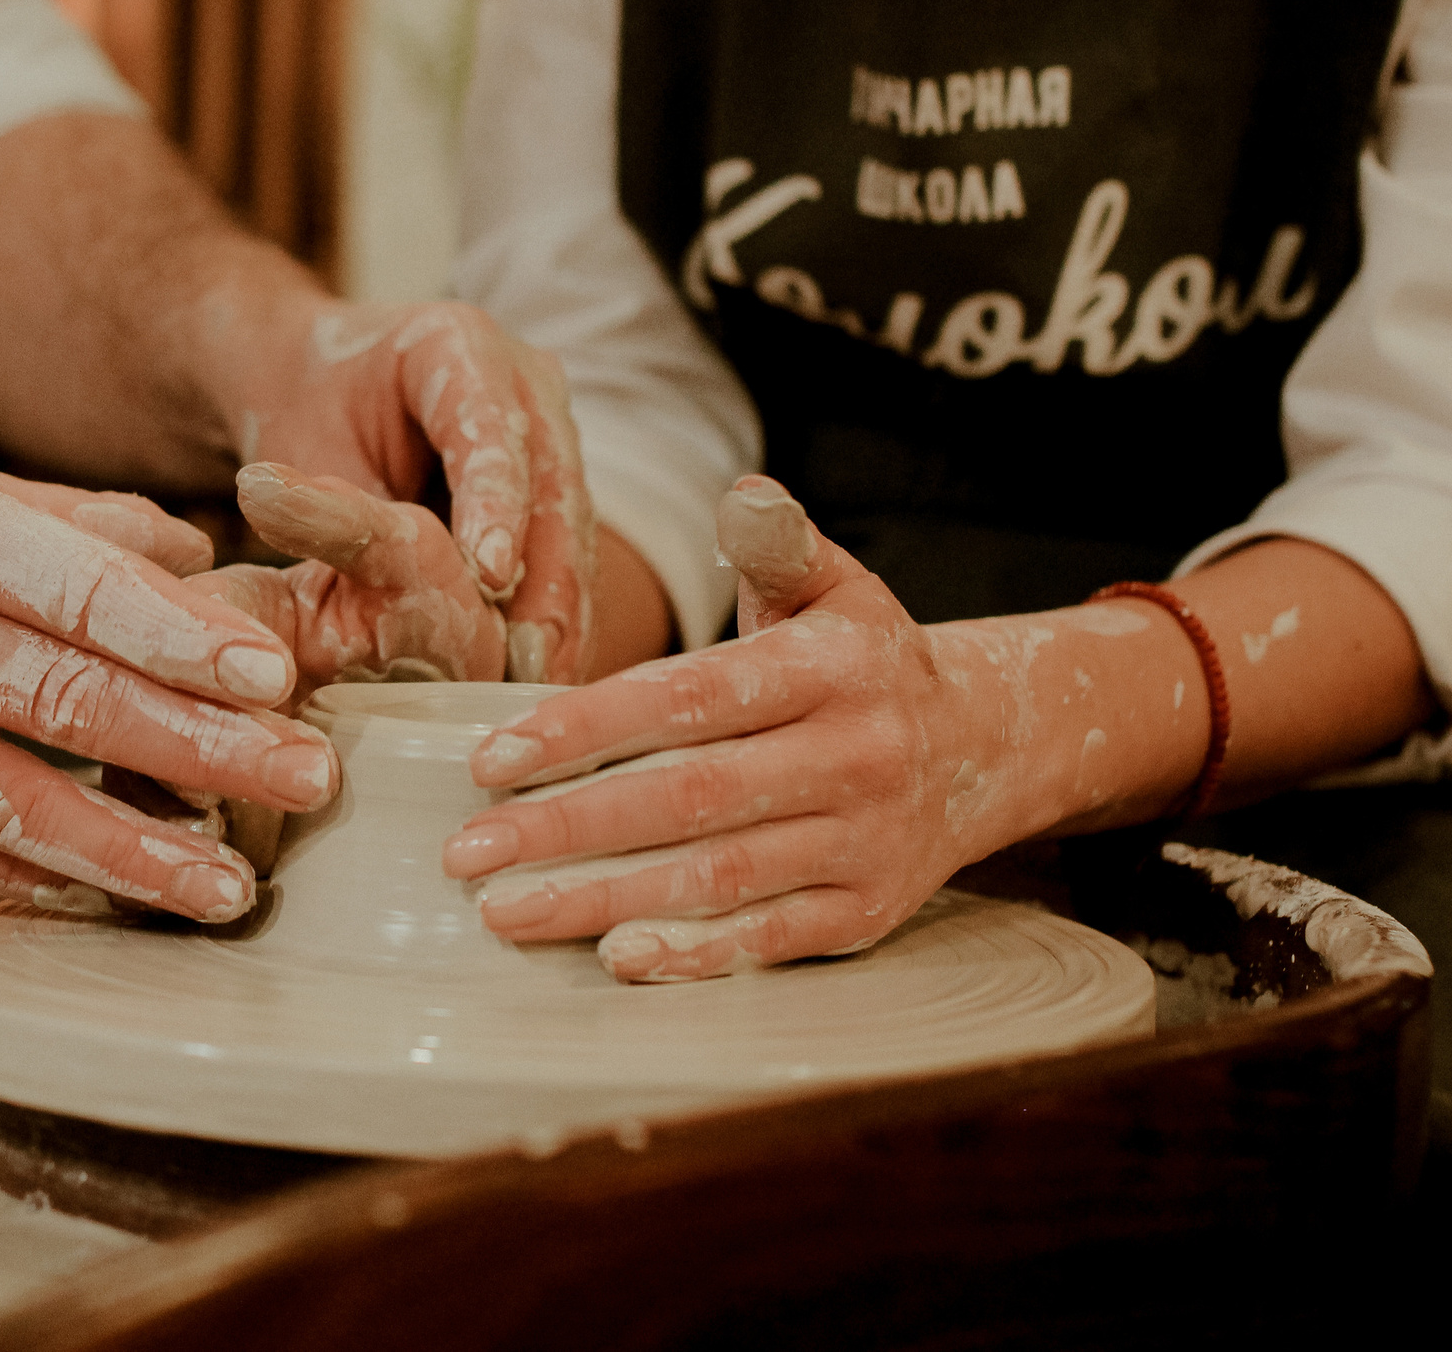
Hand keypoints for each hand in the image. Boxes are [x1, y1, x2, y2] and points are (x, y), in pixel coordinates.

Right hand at [0, 448, 338, 921]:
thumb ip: (67, 522)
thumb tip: (198, 556)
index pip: (81, 592)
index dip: (182, 639)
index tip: (275, 676)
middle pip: (72, 705)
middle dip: (200, 753)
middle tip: (308, 783)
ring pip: (14, 805)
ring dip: (129, 856)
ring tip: (227, 890)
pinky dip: (32, 880)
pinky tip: (108, 904)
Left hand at [234, 303, 593, 685]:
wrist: (317, 383)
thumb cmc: (303, 410)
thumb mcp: (306, 453)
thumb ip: (349, 511)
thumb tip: (396, 589)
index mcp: (458, 343)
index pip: (489, 431)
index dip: (496, 506)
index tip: (489, 577)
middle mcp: (523, 376)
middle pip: (552, 481)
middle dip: (547, 575)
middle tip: (531, 656)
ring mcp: (550, 424)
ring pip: (571, 521)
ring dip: (562, 605)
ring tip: (548, 678)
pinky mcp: (556, 475)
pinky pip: (566, 545)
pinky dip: (557, 608)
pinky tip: (550, 669)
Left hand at [439, 476, 1048, 981]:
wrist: (986, 746)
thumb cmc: (864, 661)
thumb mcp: (836, 586)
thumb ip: (780, 543)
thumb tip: (741, 495)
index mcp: (831, 668)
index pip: (688, 699)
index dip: (585, 729)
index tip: (490, 759)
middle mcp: (855, 756)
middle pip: (689, 798)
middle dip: (567, 828)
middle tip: (465, 852)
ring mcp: (865, 841)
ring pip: (719, 877)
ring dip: (605, 899)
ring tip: (504, 911)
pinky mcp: (869, 911)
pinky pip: (771, 939)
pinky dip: (695, 953)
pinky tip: (615, 956)